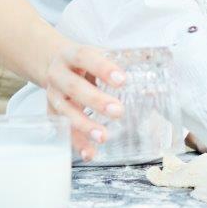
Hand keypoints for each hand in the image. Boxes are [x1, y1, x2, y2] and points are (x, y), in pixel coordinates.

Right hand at [43, 42, 124, 159]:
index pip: (86, 57)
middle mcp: (58, 75)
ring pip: (66, 111)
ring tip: (103, 136)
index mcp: (72, 55)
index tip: (122, 80)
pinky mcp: (52, 113)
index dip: (103, 68)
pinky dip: (77, 143)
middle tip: (118, 111)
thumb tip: (154, 78)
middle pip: (74, 87)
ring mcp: (53, 95)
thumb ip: (124, 63)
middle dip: (96, 100)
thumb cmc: (85, 61)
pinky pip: (63, 130)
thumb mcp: (99, 54)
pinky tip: (90, 153)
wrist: (53, 63)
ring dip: (85, 126)